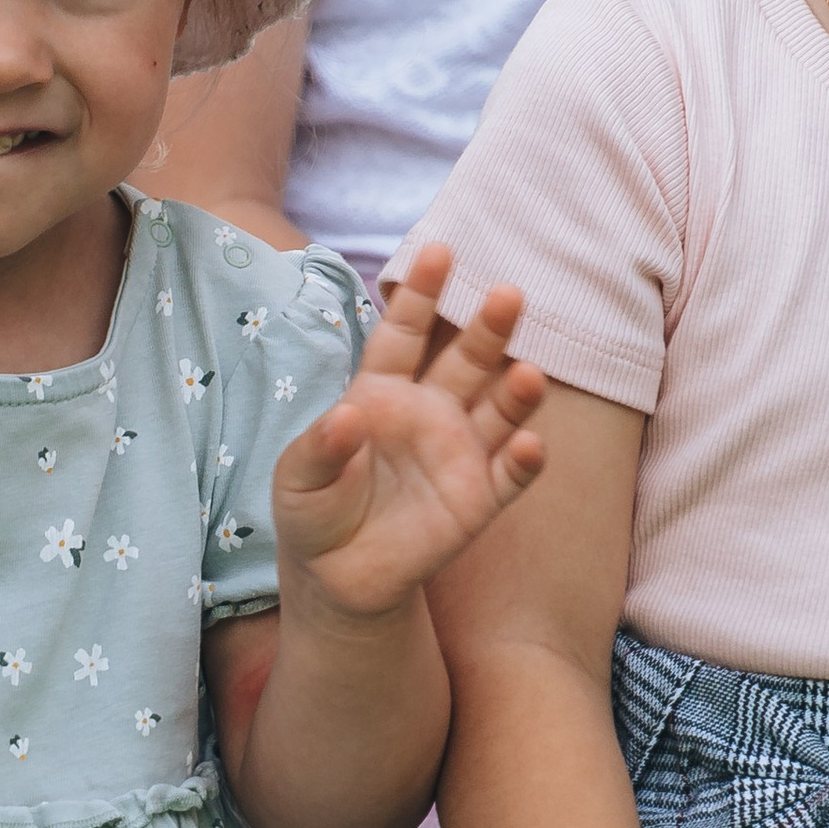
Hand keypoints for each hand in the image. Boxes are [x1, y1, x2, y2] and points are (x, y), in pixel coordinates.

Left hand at [271, 258, 544, 626]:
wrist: (335, 575)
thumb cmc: (314, 509)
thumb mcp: (298, 479)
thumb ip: (319, 447)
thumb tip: (347, 417)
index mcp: (381, 393)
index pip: (403, 335)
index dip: (418, 295)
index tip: (439, 252)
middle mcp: (429, 412)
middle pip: (465, 361)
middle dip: (487, 329)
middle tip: (509, 293)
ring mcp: (458, 453)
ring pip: (498, 411)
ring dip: (517, 392)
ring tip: (529, 373)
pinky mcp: (477, 500)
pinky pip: (507, 476)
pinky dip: (522, 461)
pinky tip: (531, 445)